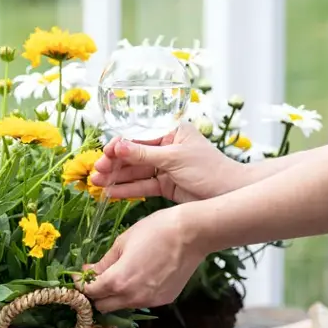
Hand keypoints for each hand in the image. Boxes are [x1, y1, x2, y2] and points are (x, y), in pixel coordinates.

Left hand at [81, 207, 206, 311]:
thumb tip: (88, 271)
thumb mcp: (123, 242)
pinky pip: (141, 301)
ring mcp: (150, 301)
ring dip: (115, 295)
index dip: (81, 284)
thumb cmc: (156, 230)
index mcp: (118, 281)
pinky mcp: (164, 299)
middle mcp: (133, 297)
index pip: (90, 292)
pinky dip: (134, 293)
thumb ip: (104, 262)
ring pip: (122, 305)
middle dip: (95, 294)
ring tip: (118, 275)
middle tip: (95, 278)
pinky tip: (139, 276)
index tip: (79, 276)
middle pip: (103, 306)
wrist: (193, 233)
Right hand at [89, 122, 247, 201]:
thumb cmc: (210, 170)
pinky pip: (143, 186)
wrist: (231, 195)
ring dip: (116, 178)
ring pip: (135, 172)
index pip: (138, 137)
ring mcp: (166, 168)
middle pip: (133, 156)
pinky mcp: (166, 186)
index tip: (104, 155)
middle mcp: (166, 148)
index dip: (119, 146)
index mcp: (171, 132)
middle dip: (114, 165)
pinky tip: (111, 193)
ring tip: (96, 184)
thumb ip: (144, 155)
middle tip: (96, 173)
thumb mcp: (174, 159)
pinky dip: (127, 190)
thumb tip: (117, 146)